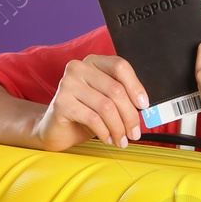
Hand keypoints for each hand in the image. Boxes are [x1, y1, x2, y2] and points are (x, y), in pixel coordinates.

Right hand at [31, 54, 148, 151]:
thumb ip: (123, 98)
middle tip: (135, 133)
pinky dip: (105, 132)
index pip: (120, 66)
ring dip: (118, 127)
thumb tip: (144, 108)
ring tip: (122, 140)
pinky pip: (93, 119)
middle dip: (130, 115)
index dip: (136, 86)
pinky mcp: (61, 102)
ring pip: (106, 106)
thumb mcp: (106, 101)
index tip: (144, 105)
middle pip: (116, 89)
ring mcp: (68, 83)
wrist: (55, 129)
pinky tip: (108, 139)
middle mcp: (79, 68)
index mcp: (93, 62)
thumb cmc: (84, 114)